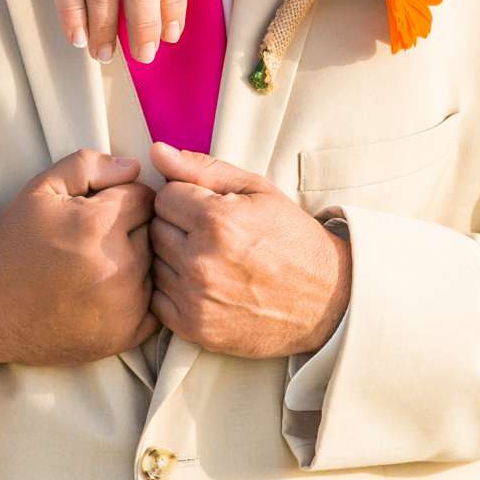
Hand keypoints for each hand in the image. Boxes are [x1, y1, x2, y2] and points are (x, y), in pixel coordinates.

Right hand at [0, 150, 157, 369]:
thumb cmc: (12, 244)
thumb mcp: (39, 190)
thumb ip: (88, 166)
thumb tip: (134, 166)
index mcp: (97, 225)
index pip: (145, 196)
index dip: (122, 198)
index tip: (100, 210)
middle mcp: (118, 266)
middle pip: (154, 231)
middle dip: (132, 229)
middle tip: (96, 240)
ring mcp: (125, 305)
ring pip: (156, 266)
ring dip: (137, 262)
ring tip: (97, 267)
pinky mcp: (126, 335)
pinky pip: (156, 303)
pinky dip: (139, 295)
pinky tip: (106, 292)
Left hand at [147, 141, 350, 359]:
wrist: (325, 300)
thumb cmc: (290, 238)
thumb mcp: (257, 190)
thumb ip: (203, 169)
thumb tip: (156, 151)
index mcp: (217, 221)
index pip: (164, 196)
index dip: (185, 198)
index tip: (207, 208)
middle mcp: (201, 261)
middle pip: (155, 229)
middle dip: (177, 227)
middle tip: (211, 235)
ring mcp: (196, 299)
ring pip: (153, 264)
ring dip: (173, 259)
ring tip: (209, 260)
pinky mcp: (193, 328)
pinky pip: (157, 298)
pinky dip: (173, 291)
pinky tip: (202, 285)